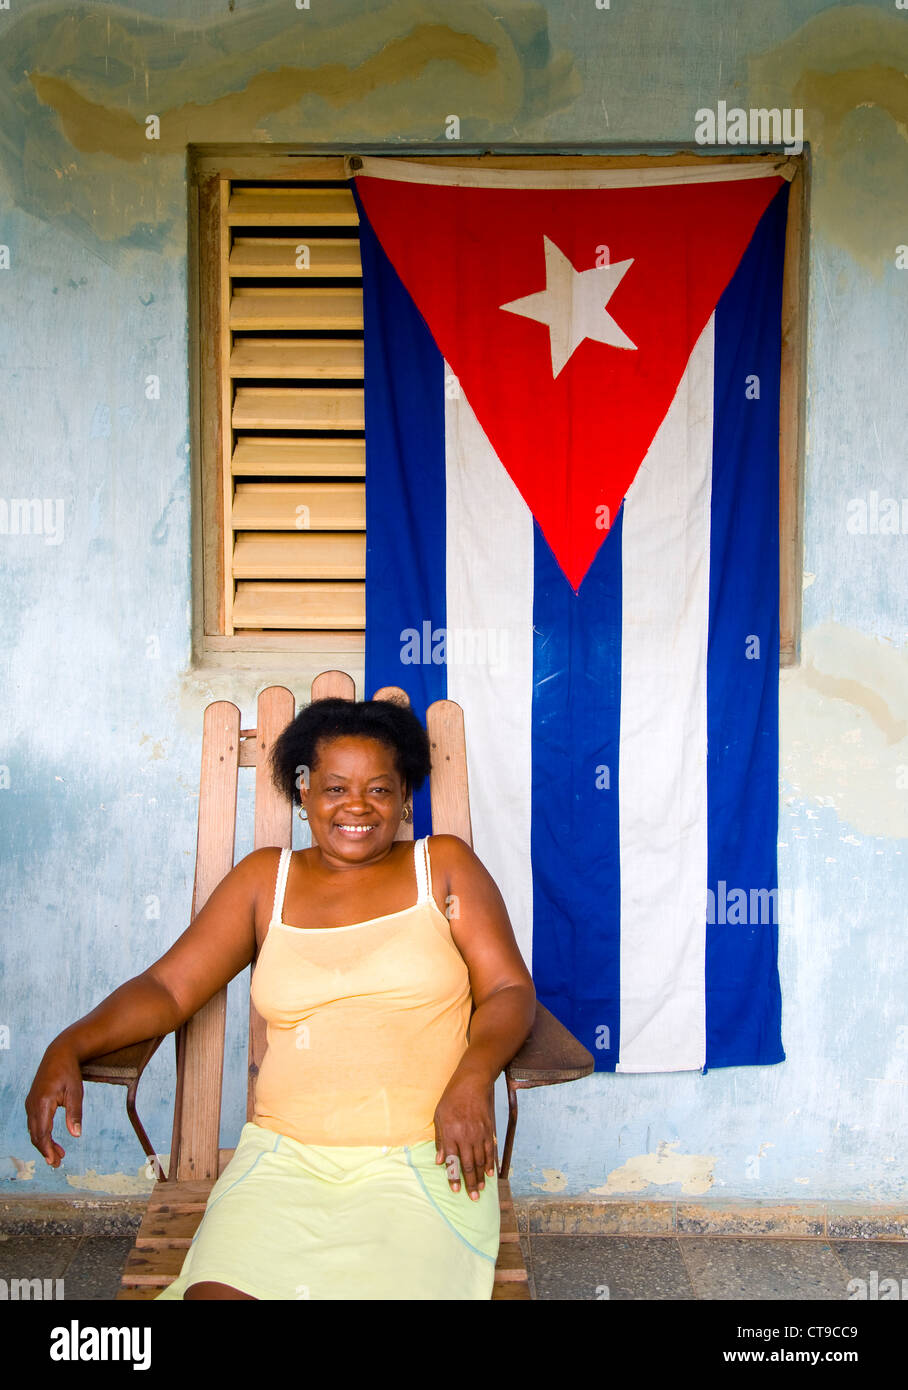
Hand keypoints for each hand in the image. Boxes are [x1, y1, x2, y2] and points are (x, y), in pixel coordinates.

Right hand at [25, 1043, 82, 1166]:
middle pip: (35, 1135)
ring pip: (34, 1130)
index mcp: (43, 1102)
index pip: (42, 1132)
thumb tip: (76, 1135)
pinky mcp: (32, 1102)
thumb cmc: (69, 1072)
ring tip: (59, 1155)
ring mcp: (30, 1103)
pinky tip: (52, 1140)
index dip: (47, 1149)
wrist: (59, 1054)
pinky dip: (42, 1134)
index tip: (54, 1161)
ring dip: (44, 1144)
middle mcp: (32, 1104)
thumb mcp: (76, 1092)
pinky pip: (34, 1123)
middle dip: (46, 1150)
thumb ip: (75, 1113)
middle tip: (58, 1163)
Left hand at [433, 1068, 496, 1199]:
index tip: (456, 1190)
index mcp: (450, 1134)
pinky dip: (490, 1163)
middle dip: (470, 1183)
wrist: (472, 1083)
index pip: (452, 1161)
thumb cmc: (452, 1099)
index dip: (454, 1178)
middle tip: (473, 1198)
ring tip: (481, 1189)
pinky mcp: (488, 1130)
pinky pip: (490, 1150)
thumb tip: (439, 1161)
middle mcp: (465, 1136)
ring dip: (481, 1177)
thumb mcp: (439, 1116)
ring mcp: (478, 1134)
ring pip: (481, 1161)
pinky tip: (490, 1173)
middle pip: (469, 1165)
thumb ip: (440, 1140)